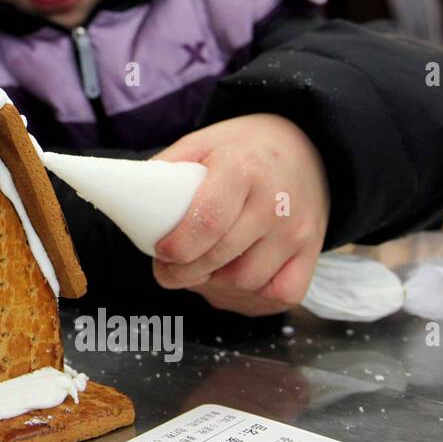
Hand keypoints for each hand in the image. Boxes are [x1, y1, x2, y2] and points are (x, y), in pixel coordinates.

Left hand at [151, 113, 329, 315]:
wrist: (308, 147)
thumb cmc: (244, 148)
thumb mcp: (202, 143)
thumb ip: (166, 171)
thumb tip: (130, 203)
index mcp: (242, 169)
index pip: (208, 221)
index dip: (178, 247)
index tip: (160, 253)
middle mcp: (275, 203)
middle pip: (221, 259)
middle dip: (183, 273)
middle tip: (167, 270)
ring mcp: (298, 232)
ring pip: (247, 283)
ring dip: (214, 286)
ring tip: (199, 271)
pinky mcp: (313, 253)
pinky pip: (280, 295)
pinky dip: (251, 298)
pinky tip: (232, 282)